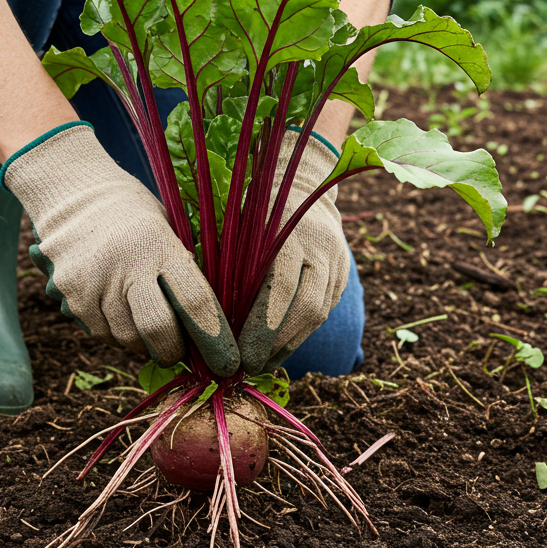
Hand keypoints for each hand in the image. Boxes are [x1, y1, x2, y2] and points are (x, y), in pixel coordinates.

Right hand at [2, 123, 239, 377]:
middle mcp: (126, 264)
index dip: (214, 338)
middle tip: (179, 351)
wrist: (72, 194)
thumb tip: (210, 324)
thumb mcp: (168, 228)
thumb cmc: (134, 216)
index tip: (224, 360)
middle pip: (158, 330)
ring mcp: (94, 281)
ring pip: (127, 338)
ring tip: (147, 326)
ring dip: (143, 343)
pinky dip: (115, 334)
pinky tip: (120, 315)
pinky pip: (100, 334)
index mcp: (160, 244)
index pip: (195, 302)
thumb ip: (186, 270)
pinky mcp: (70, 294)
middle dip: (174, 350)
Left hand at [238, 131, 349, 374]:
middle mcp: (320, 247)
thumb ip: (225, 263)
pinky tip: (279, 348)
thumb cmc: (254, 205)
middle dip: (276, 344)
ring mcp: (337, 260)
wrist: (304, 180)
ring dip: (290, 344)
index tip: (240, 356)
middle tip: (250, 367)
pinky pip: (325, 310)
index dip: (261, 329)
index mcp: (289, 232)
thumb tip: (203, 314)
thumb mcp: (235, 224)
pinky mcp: (343, 272)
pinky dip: (301, 332)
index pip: (279, 291)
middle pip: (305, 309)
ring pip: (319, 314)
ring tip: (261, 363)